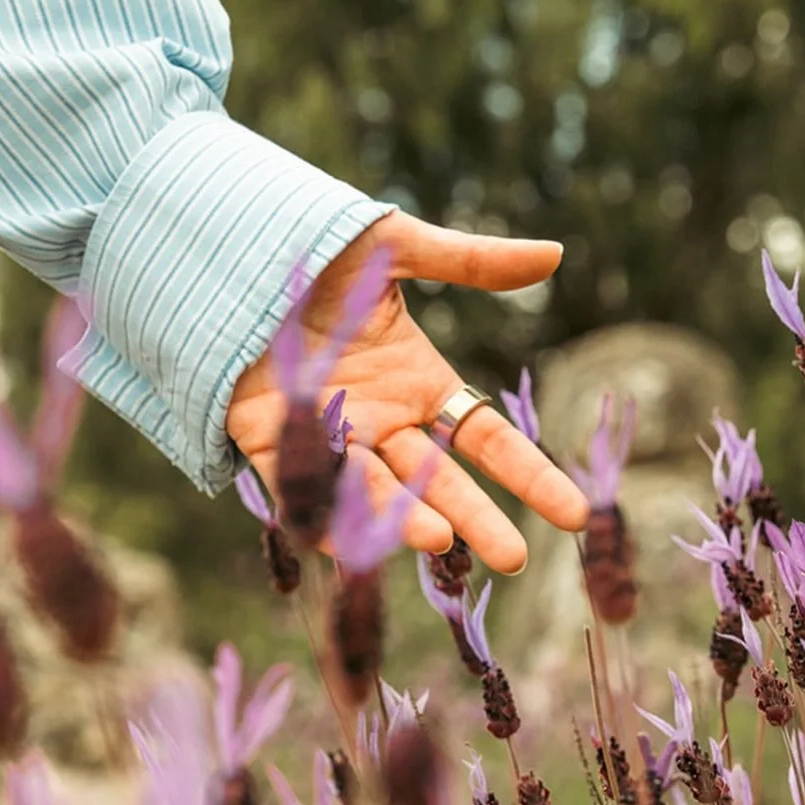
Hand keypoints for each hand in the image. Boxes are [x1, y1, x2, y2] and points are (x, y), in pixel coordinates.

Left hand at [226, 210, 588, 572]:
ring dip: (404, 516)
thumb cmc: (319, 246)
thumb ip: (472, 261)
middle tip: (515, 560)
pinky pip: (299, 488)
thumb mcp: (399, 247)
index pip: (487, 442)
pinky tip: (352, 544)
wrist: (229, 244)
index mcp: (418, 383)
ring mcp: (329, 436)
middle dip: (478, 521)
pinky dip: (322, 517)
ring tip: (436, 538)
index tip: (574, 515)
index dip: (530, 477)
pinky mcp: (270, 440)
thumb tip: (556, 254)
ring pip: (374, 490)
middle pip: (440, 482)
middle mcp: (380, 421)